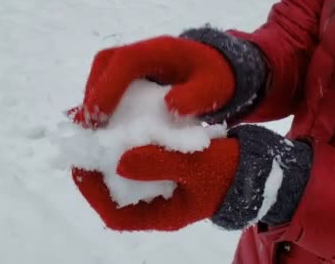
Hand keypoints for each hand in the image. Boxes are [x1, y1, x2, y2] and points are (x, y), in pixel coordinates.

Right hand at [70, 36, 234, 127]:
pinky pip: (109, 79)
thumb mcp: (215, 88)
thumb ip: (196, 96)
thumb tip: (169, 106)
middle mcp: (144, 49)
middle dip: (93, 92)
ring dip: (93, 96)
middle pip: (106, 62)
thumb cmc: (218, 76)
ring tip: (90, 127)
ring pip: (103, 70)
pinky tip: (102, 124)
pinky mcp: (133, 71)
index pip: (126, 62)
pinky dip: (102, 99)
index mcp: (161, 49)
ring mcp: (136, 59)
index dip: (108, 86)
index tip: (97, 114)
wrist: (221, 65)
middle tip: (85, 125)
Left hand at [72, 138, 239, 230]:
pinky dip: (126, 142)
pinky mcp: (163, 166)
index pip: (116, 214)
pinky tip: (120, 121)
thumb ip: (160, 163)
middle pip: (114, 192)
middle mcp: (156, 202)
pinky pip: (136, 158)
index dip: (92, 193)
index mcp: (163, 213)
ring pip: (123, 174)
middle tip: (82, 140)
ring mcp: (159, 185)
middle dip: (95, 168)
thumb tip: (120, 161)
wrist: (254, 164)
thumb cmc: (228, 170)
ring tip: (95, 127)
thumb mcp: (197, 165)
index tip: (81, 166)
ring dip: (108, 152)